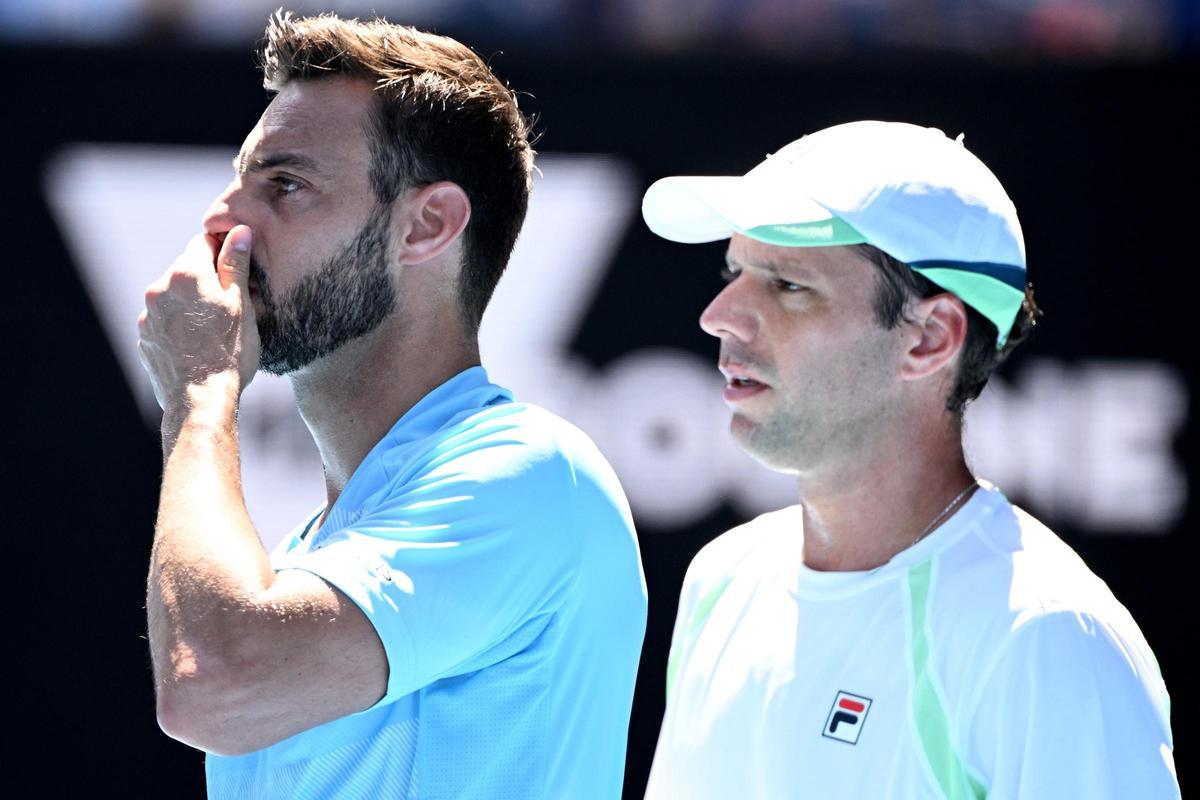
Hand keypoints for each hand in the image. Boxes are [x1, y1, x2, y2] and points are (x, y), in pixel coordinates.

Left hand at [138, 225, 260, 409]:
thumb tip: (239, 230)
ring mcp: (148, 315)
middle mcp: (160, 289)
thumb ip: (235, 264)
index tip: (236, 270)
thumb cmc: (229, 352)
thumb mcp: (241, 305)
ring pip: (173, 296)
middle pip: (186, 270)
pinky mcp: (144, 338)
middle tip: (231, 305)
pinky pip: (163, 320)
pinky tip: (197, 344)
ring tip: (214, 330)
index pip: (203, 242)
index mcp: (187, 274)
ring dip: (190, 303)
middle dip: (206, 280)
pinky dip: (178, 325)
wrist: (200, 400)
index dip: (223, 252)